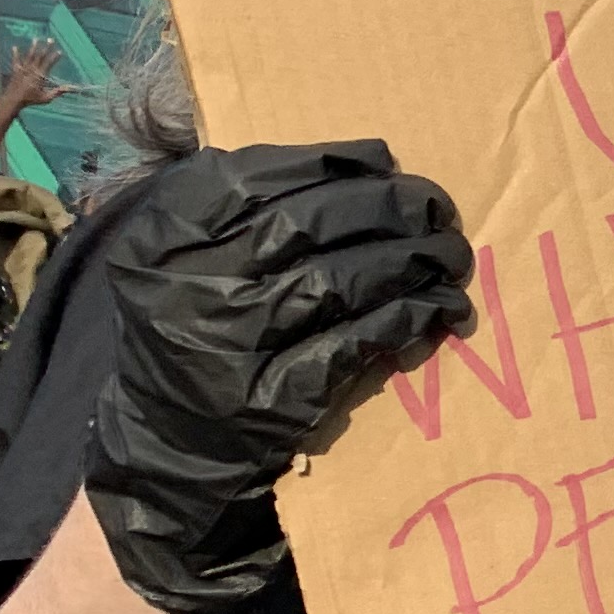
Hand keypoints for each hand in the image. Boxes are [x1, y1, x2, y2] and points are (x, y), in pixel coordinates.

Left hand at [0, 38, 79, 115]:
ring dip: (33, 47)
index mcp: (40, 76)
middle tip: (51, 39)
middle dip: (46, 47)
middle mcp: (32, 70)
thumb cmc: (31, 100)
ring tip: (36, 39)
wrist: (13, 100)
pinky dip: (16, 54)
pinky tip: (15, 47)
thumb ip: (57, 92)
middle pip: (40, 56)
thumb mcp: (46, 98)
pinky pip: (16, 60)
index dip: (55, 57)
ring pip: (29, 56)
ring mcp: (23, 69)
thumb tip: (69, 88)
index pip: (49, 63)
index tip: (60, 51)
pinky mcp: (16, 70)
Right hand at [88, 143, 475, 613]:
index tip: (389, 163)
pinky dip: (406, 320)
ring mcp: (226, 348)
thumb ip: (250, 204)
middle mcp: (185, 287)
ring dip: (412, 263)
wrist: (163, 453)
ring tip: (451, 258)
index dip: (333, 162)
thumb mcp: (191, 259)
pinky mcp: (269, 404)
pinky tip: (437, 312)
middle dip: (389, 209)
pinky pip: (355, 346)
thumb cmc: (197, 335)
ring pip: (339, 282)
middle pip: (308, 225)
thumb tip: (371, 161)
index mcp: (162, 237)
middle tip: (439, 210)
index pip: (256, 177)